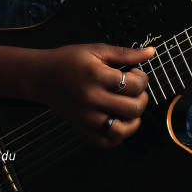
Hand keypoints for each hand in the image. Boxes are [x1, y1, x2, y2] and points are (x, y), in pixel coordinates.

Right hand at [30, 43, 153, 147]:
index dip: (142, 78)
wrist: (41, 76)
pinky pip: (106, 141)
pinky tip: (118, 121)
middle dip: (142, 98)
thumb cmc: (68, 60)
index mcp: (97, 76)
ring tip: (130, 107)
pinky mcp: (82, 127)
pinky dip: (118, 136)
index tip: (135, 73)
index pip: (134, 85)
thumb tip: (150, 52)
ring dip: (134, 121)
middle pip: (133, 108)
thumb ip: (125, 53)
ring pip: (122, 131)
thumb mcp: (96, 50)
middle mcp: (93, 98)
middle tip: (135, 90)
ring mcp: (87, 116)